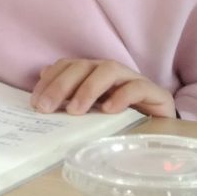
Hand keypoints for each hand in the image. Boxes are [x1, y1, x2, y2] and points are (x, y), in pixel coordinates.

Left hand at [32, 58, 175, 117]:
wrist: (161, 129)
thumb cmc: (121, 118)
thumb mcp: (92, 111)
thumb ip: (69, 98)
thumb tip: (42, 88)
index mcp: (93, 72)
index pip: (68, 66)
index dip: (50, 80)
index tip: (35, 102)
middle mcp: (111, 71)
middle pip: (83, 66)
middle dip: (61, 85)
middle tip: (46, 107)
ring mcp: (133, 79)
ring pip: (109, 71)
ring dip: (88, 89)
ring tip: (75, 111)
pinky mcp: (154, 93)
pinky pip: (137, 88)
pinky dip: (122, 96)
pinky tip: (109, 110)